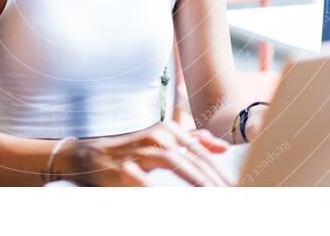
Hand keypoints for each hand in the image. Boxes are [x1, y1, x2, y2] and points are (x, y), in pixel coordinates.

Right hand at [62, 121, 233, 186]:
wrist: (93, 155)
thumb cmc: (133, 150)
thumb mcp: (164, 140)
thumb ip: (194, 140)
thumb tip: (223, 147)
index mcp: (169, 131)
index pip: (201, 152)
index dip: (220, 170)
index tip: (236, 186)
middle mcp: (157, 137)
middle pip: (192, 158)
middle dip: (213, 179)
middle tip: (230, 195)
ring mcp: (140, 152)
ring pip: (174, 163)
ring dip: (195, 180)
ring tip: (212, 195)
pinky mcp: (125, 169)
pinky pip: (145, 181)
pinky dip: (159, 189)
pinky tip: (172, 199)